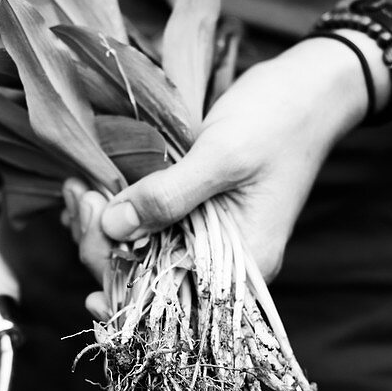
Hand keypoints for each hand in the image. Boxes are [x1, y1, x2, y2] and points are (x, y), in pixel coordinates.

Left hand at [63, 35, 370, 314]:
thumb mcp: (223, 155)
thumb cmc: (280, 121)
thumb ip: (169, 195)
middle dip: (101, 244)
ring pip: (137, 257)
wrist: (311, 90)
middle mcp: (218, 265)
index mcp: (237, 268)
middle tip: (80, 195)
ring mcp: (205, 240)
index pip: (162, 300)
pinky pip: (146, 230)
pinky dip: (115, 215)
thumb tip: (114, 228)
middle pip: (142, 282)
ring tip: (80, 190)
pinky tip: (93, 191)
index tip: (89, 226)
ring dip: (100, 229)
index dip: (114, 273)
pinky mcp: (193, 216)